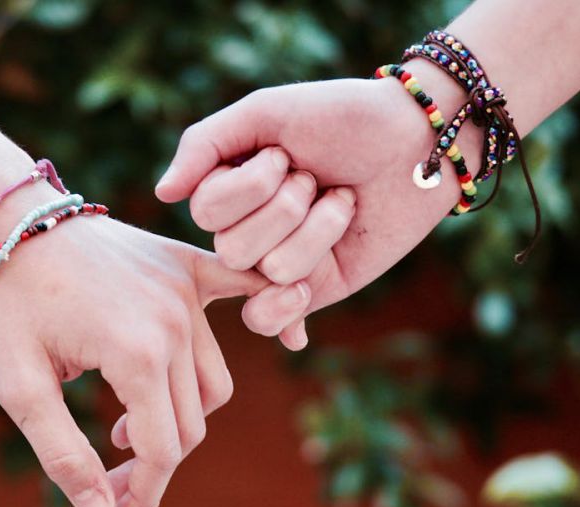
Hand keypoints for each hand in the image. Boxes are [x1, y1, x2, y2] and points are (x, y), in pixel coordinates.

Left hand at [0, 212, 296, 506]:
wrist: (12, 221)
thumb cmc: (8, 302)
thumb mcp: (19, 386)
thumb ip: (63, 455)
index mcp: (136, 354)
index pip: (162, 448)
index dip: (141, 493)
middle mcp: (176, 323)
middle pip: (191, 423)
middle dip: (153, 463)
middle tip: (108, 476)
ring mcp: (188, 291)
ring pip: (213, 382)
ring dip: (181, 418)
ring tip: (123, 424)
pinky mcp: (189, 266)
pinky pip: (247, 294)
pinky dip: (273, 314)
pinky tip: (293, 338)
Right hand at [156, 65, 479, 347]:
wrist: (417, 142)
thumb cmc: (342, 117)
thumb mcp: (266, 112)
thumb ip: (204, 144)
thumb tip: (162, 194)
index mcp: (227, 185)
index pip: (207, 210)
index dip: (253, 184)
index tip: (287, 153)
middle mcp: (245, 226)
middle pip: (233, 247)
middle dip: (288, 206)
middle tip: (317, 178)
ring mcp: (277, 261)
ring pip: (269, 273)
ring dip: (318, 230)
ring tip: (342, 202)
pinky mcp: (313, 289)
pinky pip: (270, 320)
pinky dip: (284, 313)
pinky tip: (304, 295)